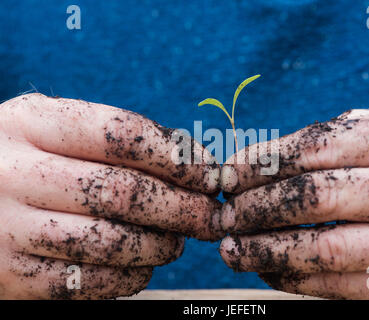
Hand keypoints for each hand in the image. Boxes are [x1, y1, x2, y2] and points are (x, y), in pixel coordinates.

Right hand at [0, 93, 221, 298]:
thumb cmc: (27, 160)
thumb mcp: (51, 129)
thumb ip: (111, 138)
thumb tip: (191, 162)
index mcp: (29, 123)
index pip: (122, 134)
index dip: (177, 157)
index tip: (210, 175)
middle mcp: (13, 172)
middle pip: (123, 193)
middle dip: (183, 208)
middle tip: (211, 216)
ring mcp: (5, 228)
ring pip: (109, 242)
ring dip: (161, 245)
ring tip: (179, 240)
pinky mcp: (8, 275)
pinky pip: (85, 282)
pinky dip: (130, 277)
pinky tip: (145, 266)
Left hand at [219, 105, 368, 298]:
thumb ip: (356, 133)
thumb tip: (279, 154)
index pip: (320, 148)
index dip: (264, 162)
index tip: (230, 175)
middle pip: (317, 198)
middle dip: (256, 207)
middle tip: (224, 214)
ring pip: (327, 250)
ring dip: (267, 251)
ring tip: (233, 248)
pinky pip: (350, 288)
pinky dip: (299, 281)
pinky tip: (271, 270)